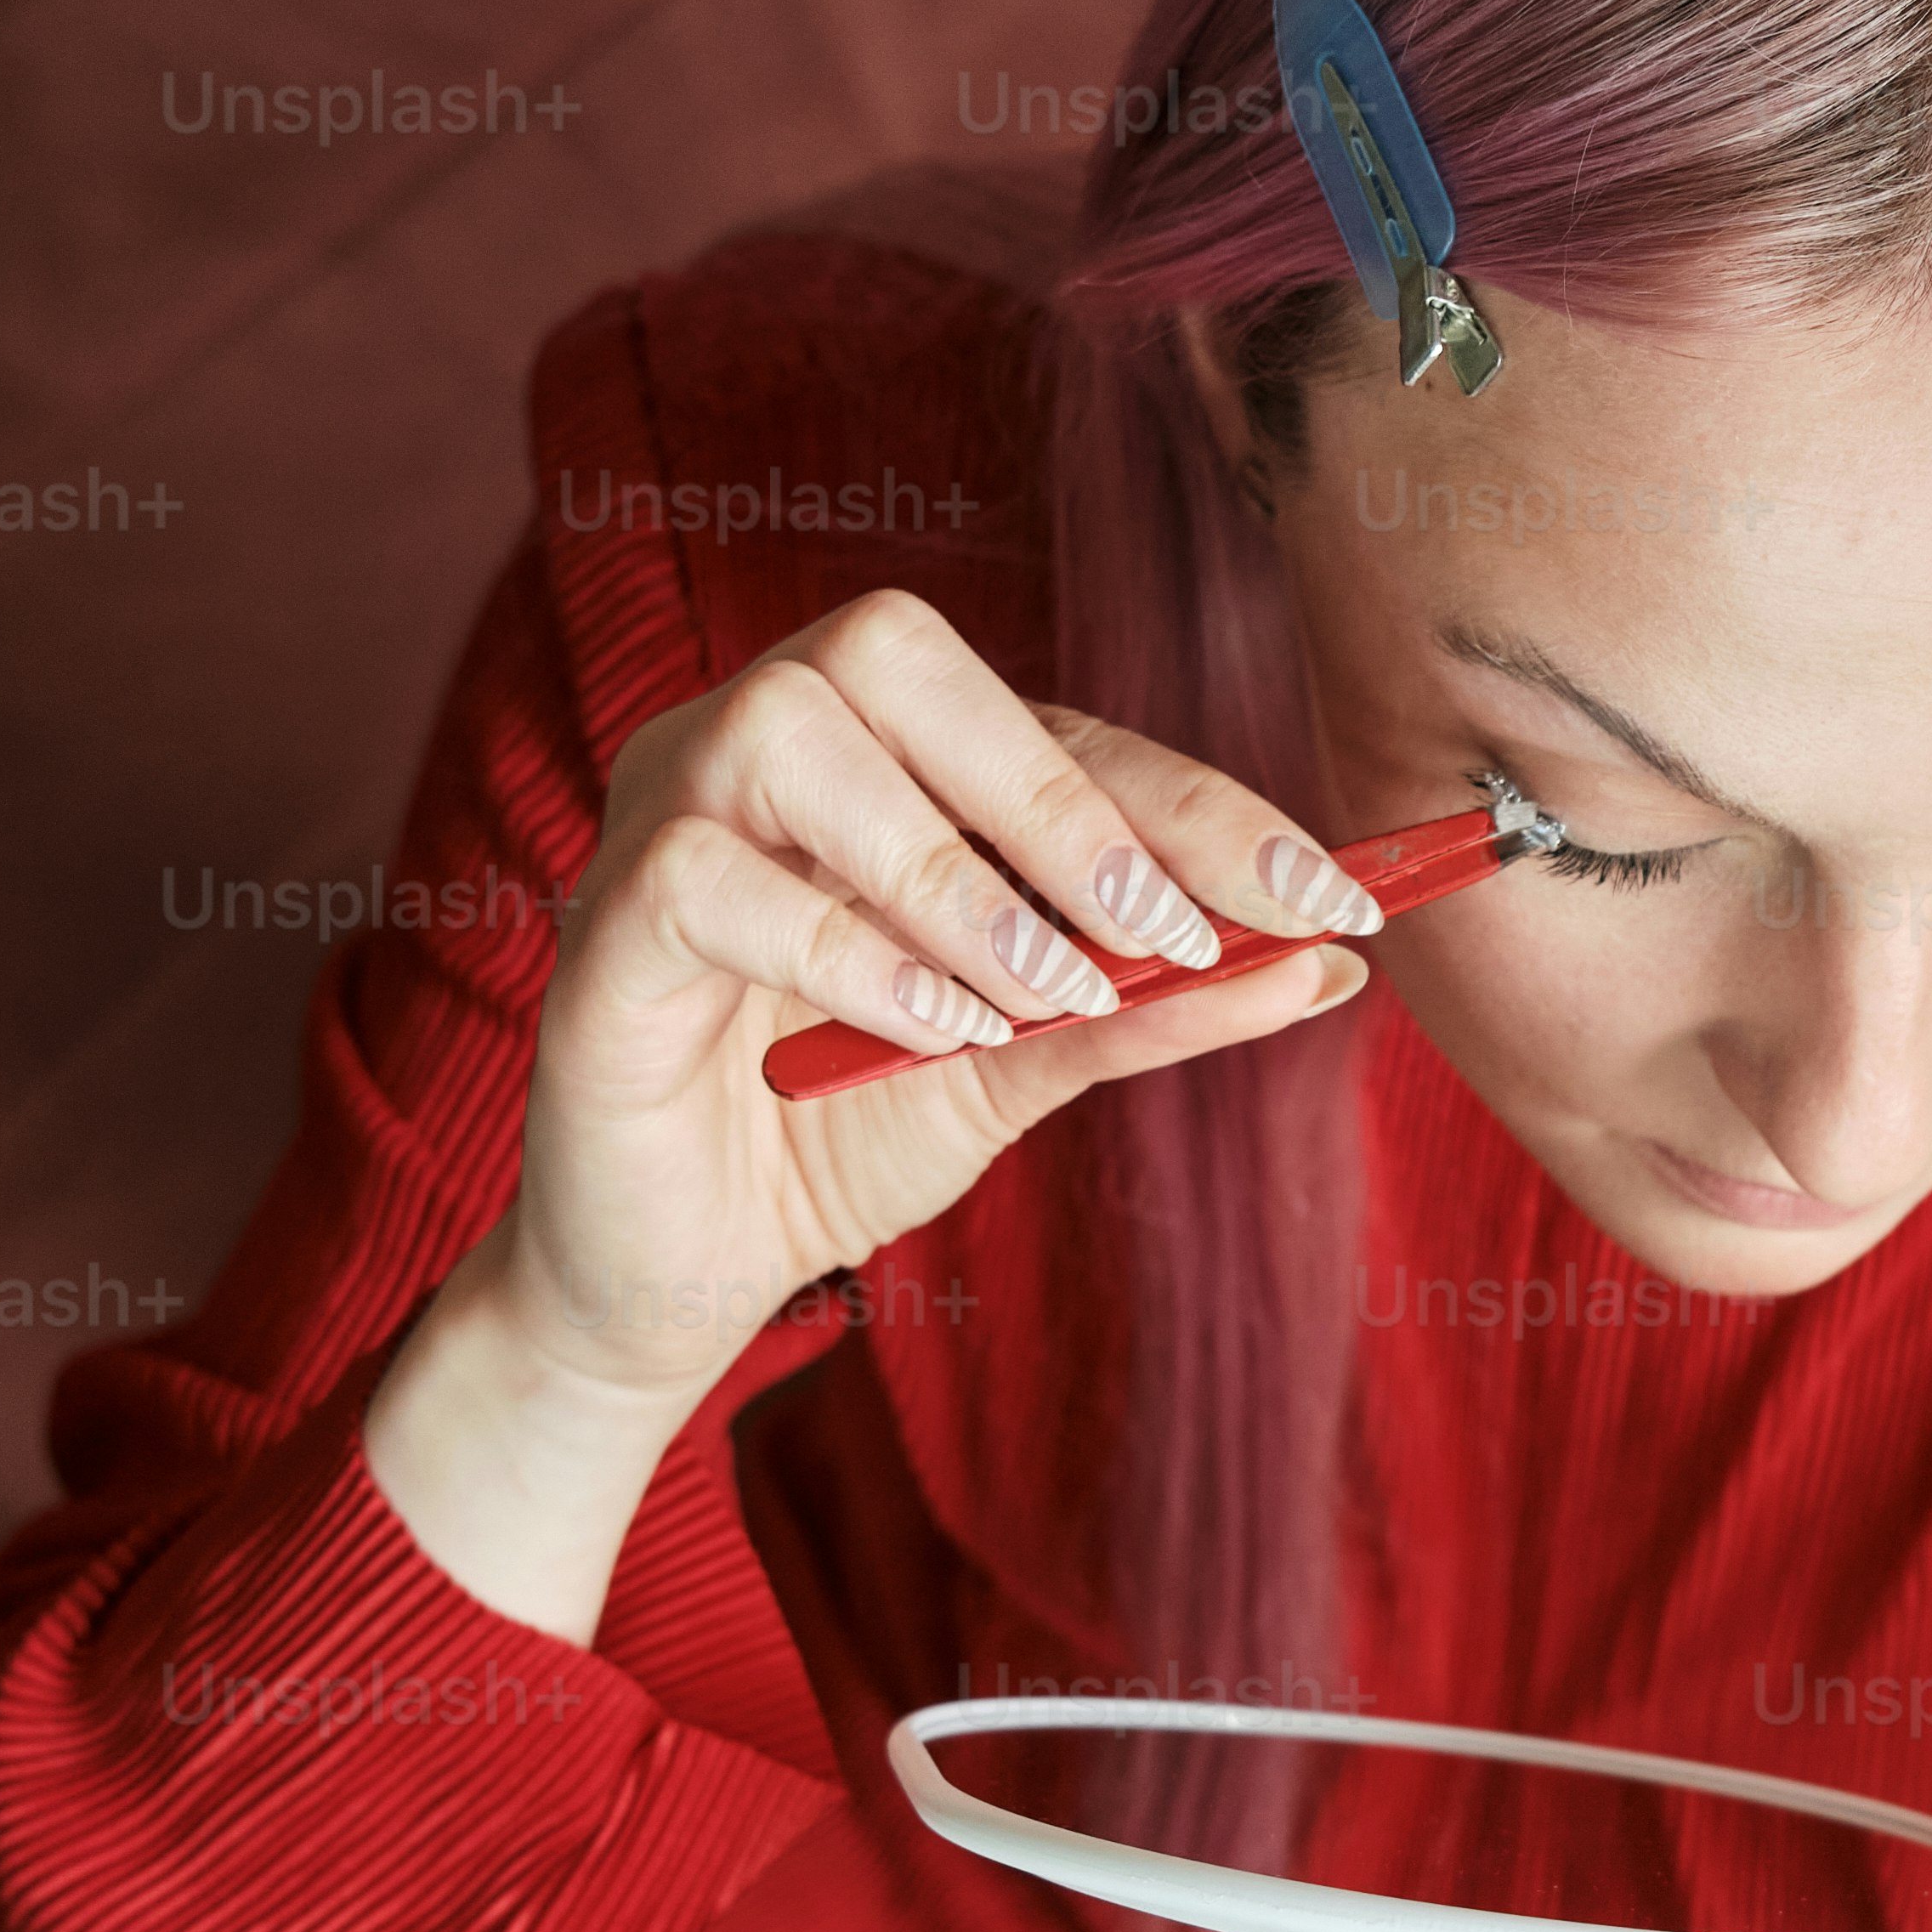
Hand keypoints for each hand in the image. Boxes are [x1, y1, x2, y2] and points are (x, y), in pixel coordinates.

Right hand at [495, 585, 1378, 1414]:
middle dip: (1058, 792)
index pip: (1047, 729)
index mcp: (873, 759)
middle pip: (894, 651)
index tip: (1325, 892)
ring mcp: (662, 820)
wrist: (675, 1280)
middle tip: (1163, 933)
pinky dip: (847, 950)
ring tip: (1041, 995)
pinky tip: (933, 1031)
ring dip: (951, 873)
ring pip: (794, 736)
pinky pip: (710, 880)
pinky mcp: (606, 932)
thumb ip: (1148, 1008)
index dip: (1191, 801)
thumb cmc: (832, 1141)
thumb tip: (1325, 963)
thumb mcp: (1018, 1070)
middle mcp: (758, 750)